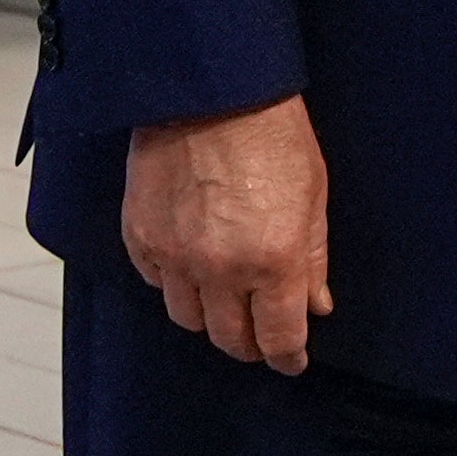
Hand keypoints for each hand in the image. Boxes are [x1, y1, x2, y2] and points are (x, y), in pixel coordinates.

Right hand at [121, 92, 331, 373]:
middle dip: (248, 343)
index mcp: (273, 260)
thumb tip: (317, 306)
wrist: (211, 93)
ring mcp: (174, 256)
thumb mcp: (314, 196)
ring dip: (209, 317)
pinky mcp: (139, 237)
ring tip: (226, 301)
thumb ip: (314, 259)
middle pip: (228, 337)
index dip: (286, 357)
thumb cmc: (274, 136)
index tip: (291, 362)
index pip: (277, 337)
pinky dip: (173, 284)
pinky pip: (154, 282)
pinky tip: (190, 267)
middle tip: (260, 335)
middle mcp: (220, 269)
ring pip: (187, 318)